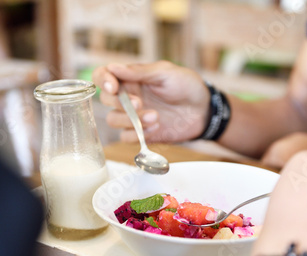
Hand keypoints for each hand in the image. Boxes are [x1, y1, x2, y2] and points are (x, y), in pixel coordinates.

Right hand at [92, 61, 209, 142]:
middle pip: (106, 100)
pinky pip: (126, 137)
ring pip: (113, 120)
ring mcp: (133, 116)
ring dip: (130, 120)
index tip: (113, 87)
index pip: (102, 76)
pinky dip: (137, 134)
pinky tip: (156, 127)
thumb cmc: (187, 86)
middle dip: (120, 104)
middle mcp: (128, 96)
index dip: (102, 80)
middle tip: (140, 104)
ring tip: (155, 117)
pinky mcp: (141, 133)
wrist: (204, 110)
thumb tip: (113, 67)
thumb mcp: (165, 73)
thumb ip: (139, 72)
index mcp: (131, 78)